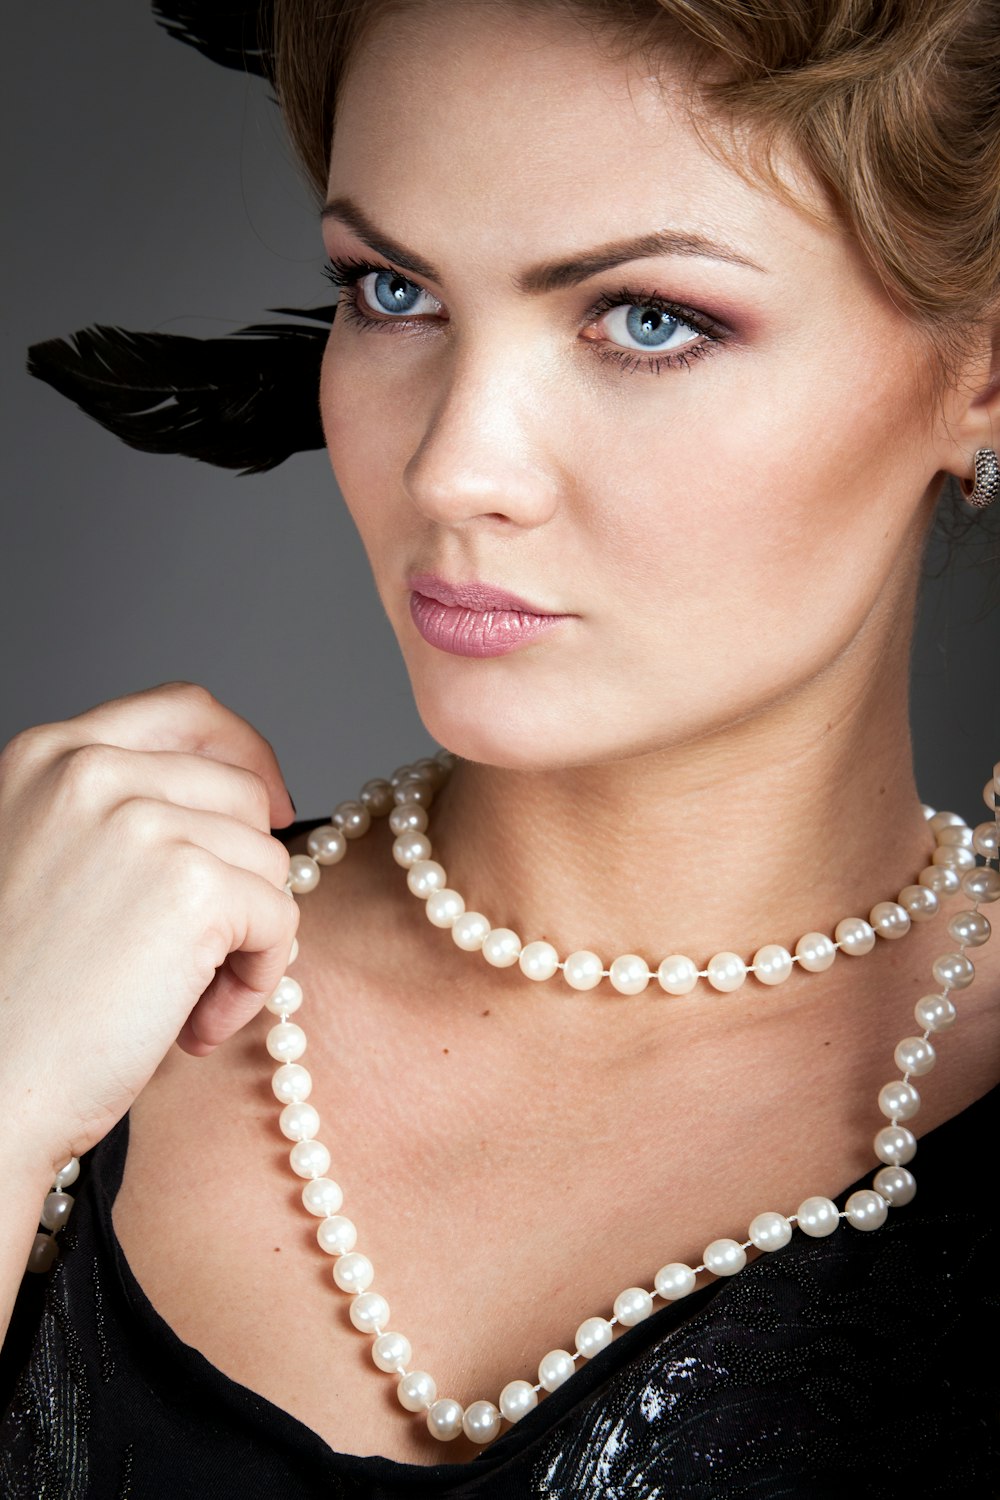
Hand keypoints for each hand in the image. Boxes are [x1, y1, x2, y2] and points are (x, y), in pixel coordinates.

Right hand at [0, 680, 299, 1176]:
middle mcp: (90, 769)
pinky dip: (255, 981)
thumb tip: (246, 803)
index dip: (244, 754)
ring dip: (245, 941)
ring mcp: (141, 822)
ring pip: (268, 859)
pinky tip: (192, 1027)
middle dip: (240, 877)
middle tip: (193, 957)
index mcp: (48, 756)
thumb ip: (119, 816)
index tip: (269, 807)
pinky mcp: (193, 886)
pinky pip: (281, 920)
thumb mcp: (47, 863)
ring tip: (178, 1001)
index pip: (186, 711)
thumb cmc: (14, 1003)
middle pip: (242, 793)